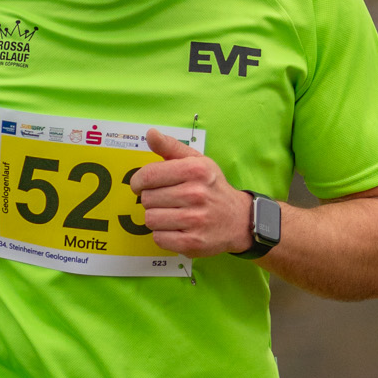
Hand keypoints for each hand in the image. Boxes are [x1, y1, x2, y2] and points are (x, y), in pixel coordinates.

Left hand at [129, 132, 254, 256]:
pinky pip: (159, 238)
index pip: (148, 175)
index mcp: (195, 170)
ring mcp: (195, 220)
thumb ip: (171, 147)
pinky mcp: (192, 243)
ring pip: (150, 219)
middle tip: (167, 201)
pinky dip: (163, 235)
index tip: (141, 185)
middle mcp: (196, 194)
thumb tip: (150, 134)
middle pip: (147, 199)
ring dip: (157, 218)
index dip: (138, 182)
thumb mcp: (197, 162)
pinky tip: (177, 229)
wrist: (239, 220)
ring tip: (172, 215)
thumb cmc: (212, 188)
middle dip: (152, 200)